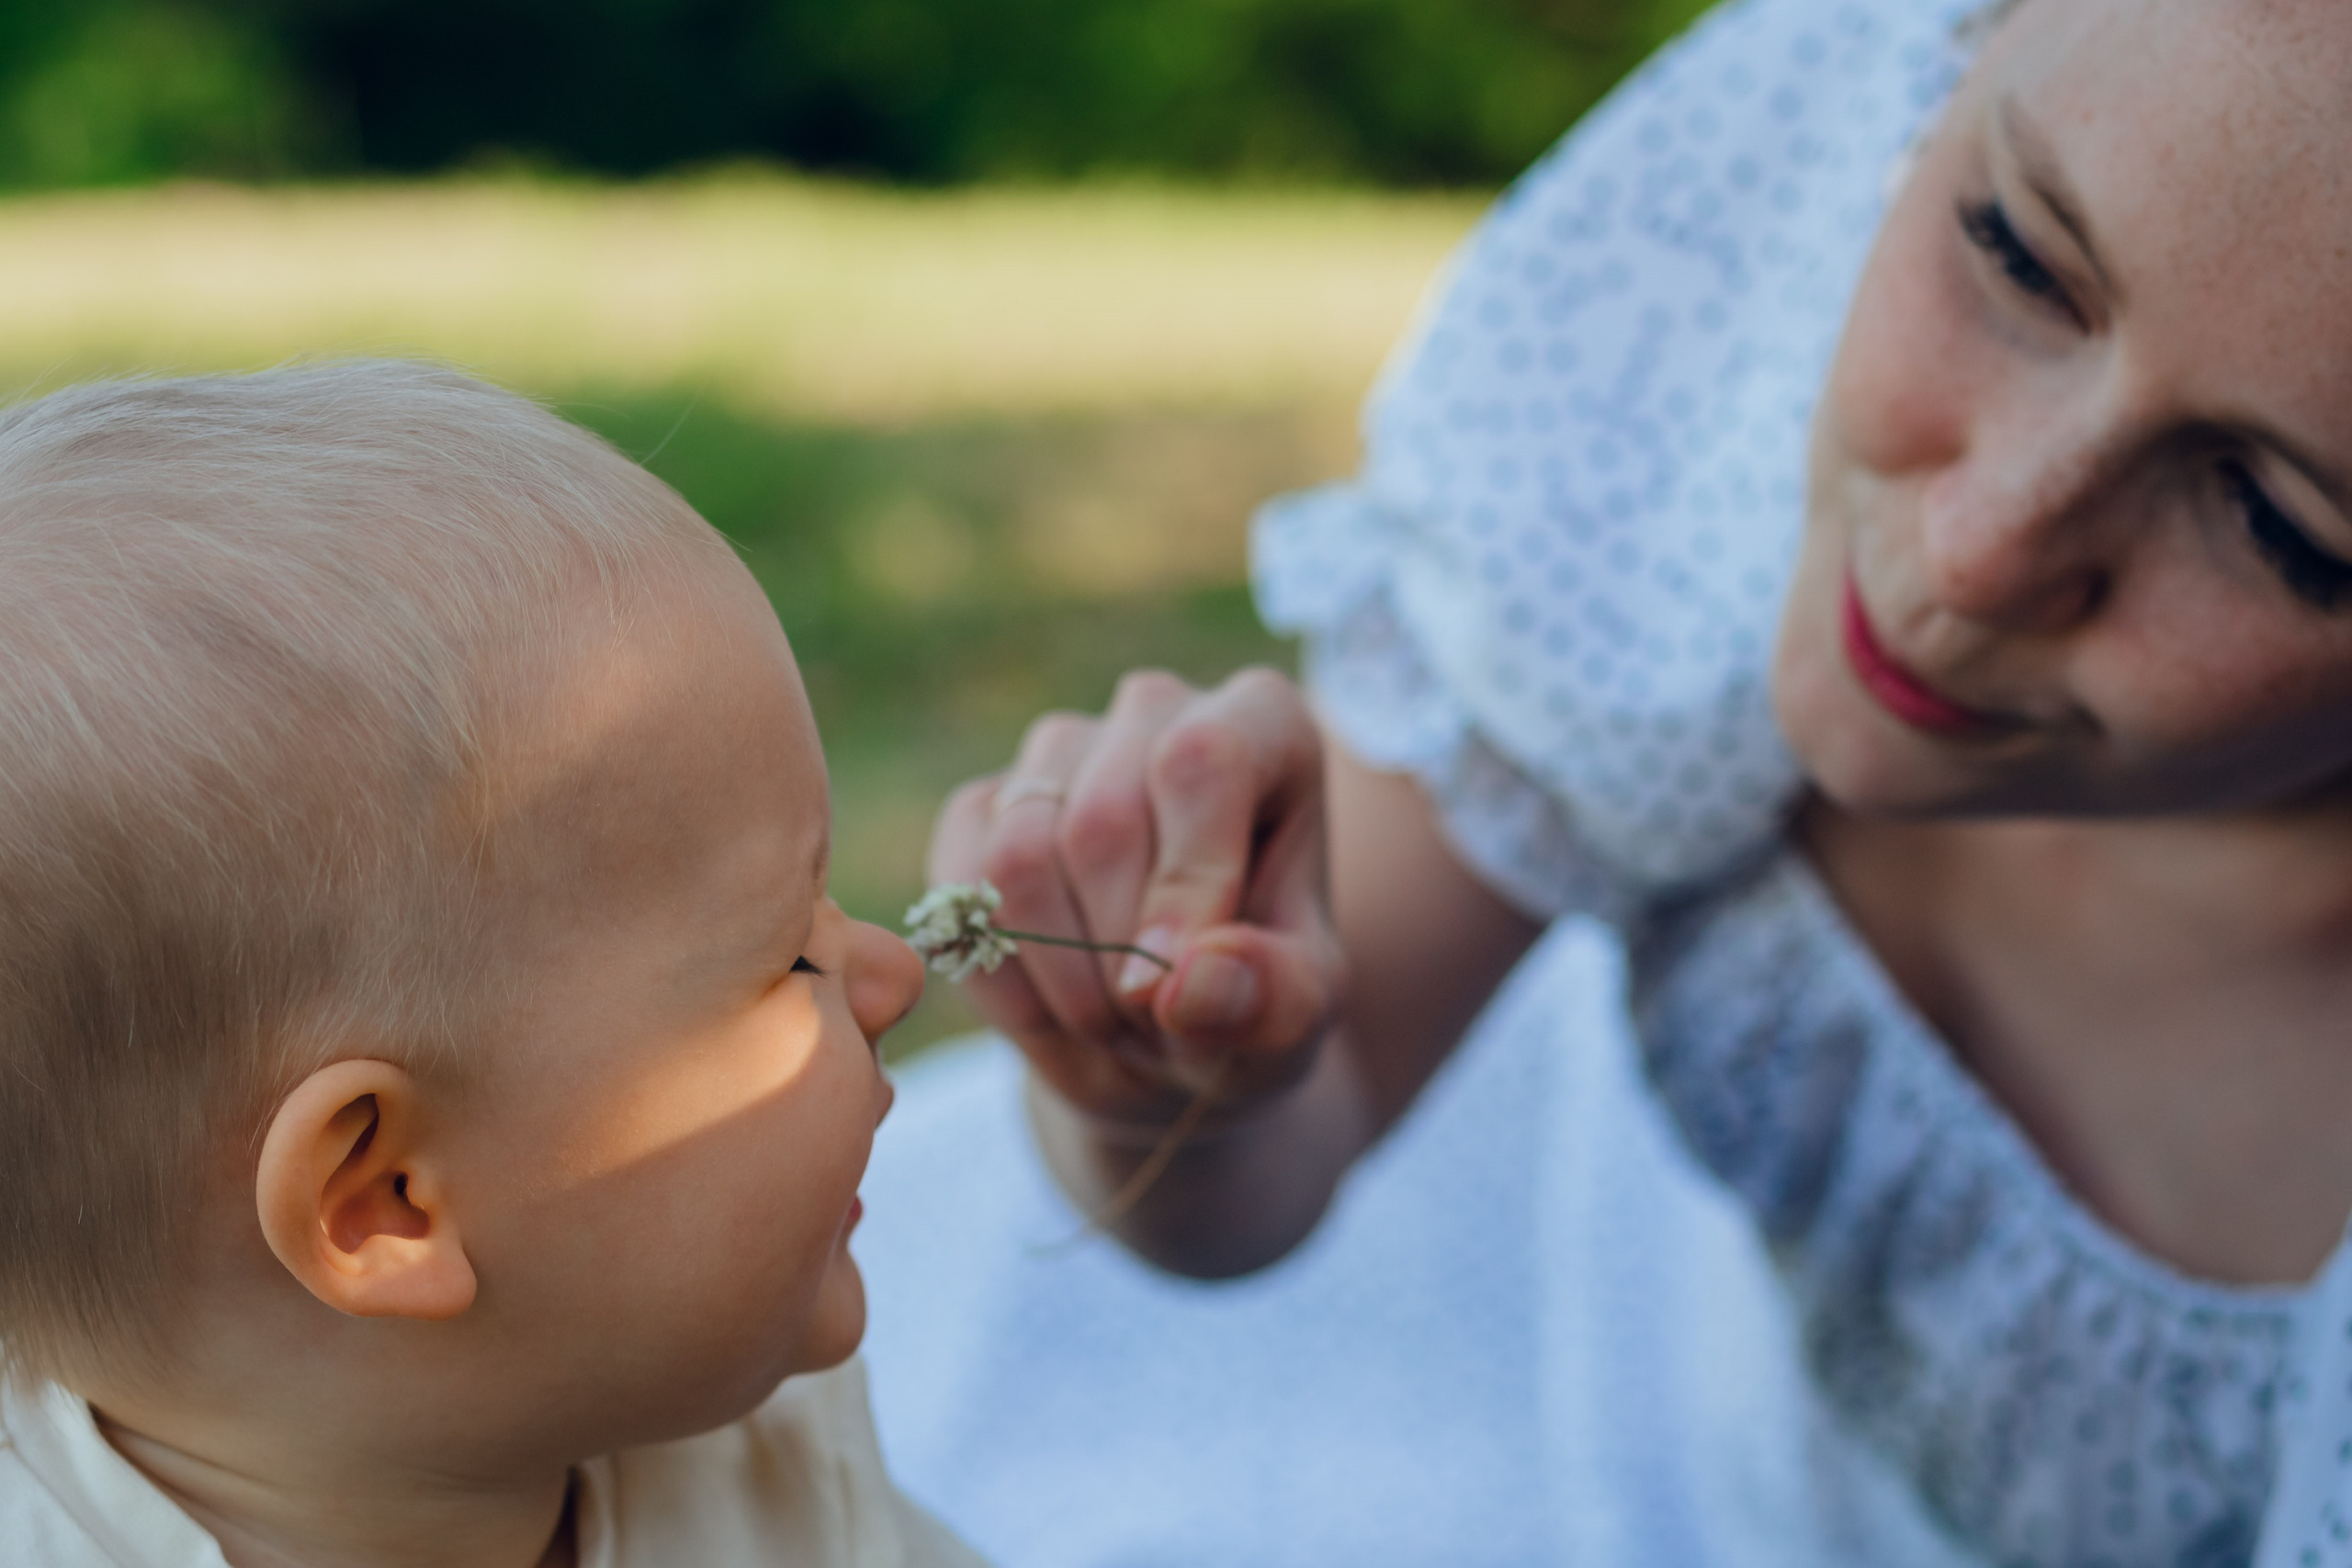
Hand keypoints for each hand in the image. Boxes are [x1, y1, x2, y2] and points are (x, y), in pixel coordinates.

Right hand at [926, 668, 1344, 1134]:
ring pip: (1018, 856)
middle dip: (1117, 957)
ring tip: (1114, 1022)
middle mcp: (1156, 709)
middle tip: (1152, 1028)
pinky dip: (1002, 979)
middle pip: (1101, 823)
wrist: (1171, 1025)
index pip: (1201, 763)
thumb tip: (1193, 978)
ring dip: (1060, 975)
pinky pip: (960, 891)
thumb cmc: (1253, 995)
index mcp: (1263, 724)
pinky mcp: (983, 803)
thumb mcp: (1297, 1015)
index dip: (1182, 881)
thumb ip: (1270, 996)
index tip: (1169, 989)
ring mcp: (1059, 748)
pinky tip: (1054, 1009)